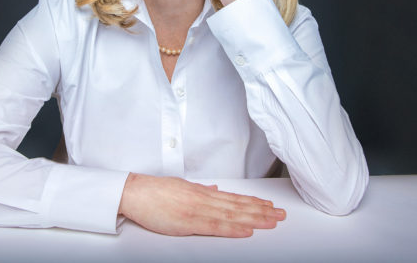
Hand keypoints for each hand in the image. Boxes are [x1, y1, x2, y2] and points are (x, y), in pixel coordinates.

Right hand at [118, 173, 284, 236]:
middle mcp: (204, 198)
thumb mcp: (181, 186)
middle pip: (238, 206)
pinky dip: (233, 228)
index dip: (253, 202)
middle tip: (281, 215)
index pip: (233, 198)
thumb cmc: (154, 192)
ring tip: (272, 221)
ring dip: (254, 218)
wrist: (135, 192)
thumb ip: (200, 190)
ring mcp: (197, 209)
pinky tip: (247, 230)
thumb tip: (214, 189)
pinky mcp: (188, 221)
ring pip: (232, 215)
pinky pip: (215, 226)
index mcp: (202, 192)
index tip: (269, 206)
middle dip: (261, 211)